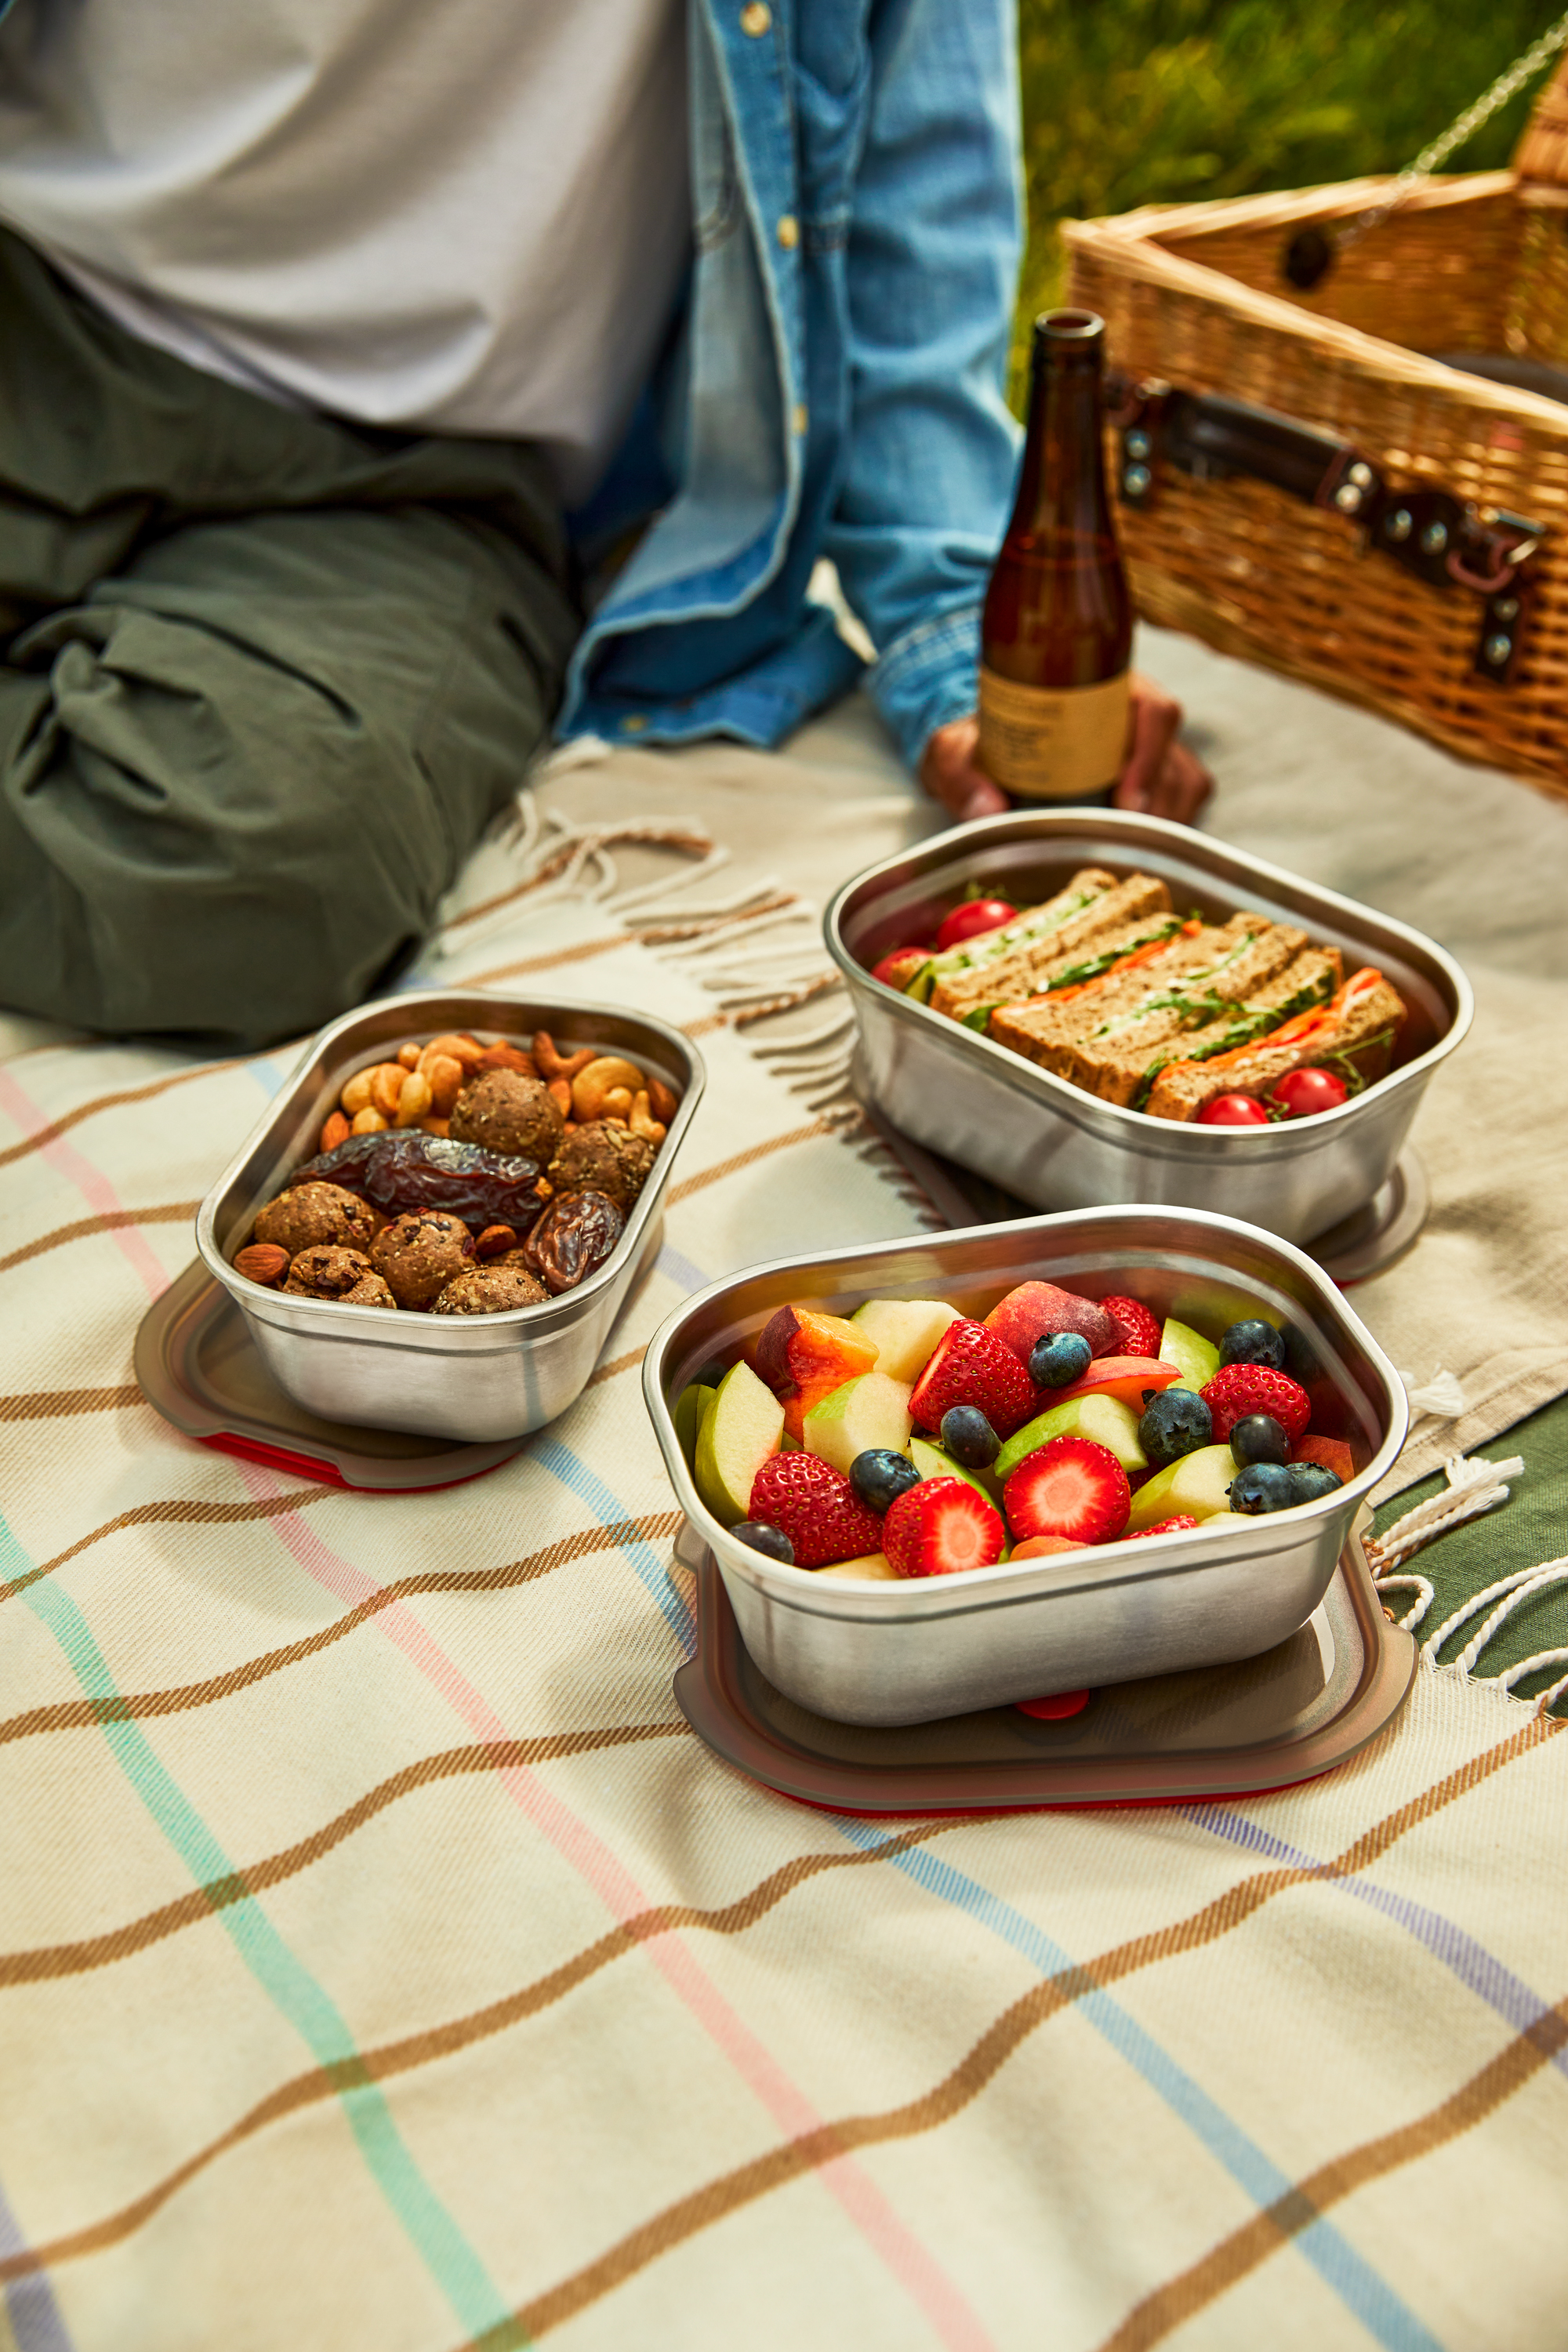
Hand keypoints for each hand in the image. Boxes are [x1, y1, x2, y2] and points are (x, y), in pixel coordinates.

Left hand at [919, 672, 1212, 826]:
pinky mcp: (1154, 779)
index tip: (1127, 804)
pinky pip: (1182, 802)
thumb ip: (959, 773)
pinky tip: (1136, 850)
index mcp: (1104, 690)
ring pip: (1184, 784)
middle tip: (1123, 846)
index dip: (1151, 758)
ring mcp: (1150, 748)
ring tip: (1126, 853)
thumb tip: (987, 811)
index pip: (1155, 712)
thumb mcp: (954, 750)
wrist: (989, 748)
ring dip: (1164, 823)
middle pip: (1174, 759)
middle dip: (1157, 807)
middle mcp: (1136, 715)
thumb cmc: (981, 742)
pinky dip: (1167, 829)